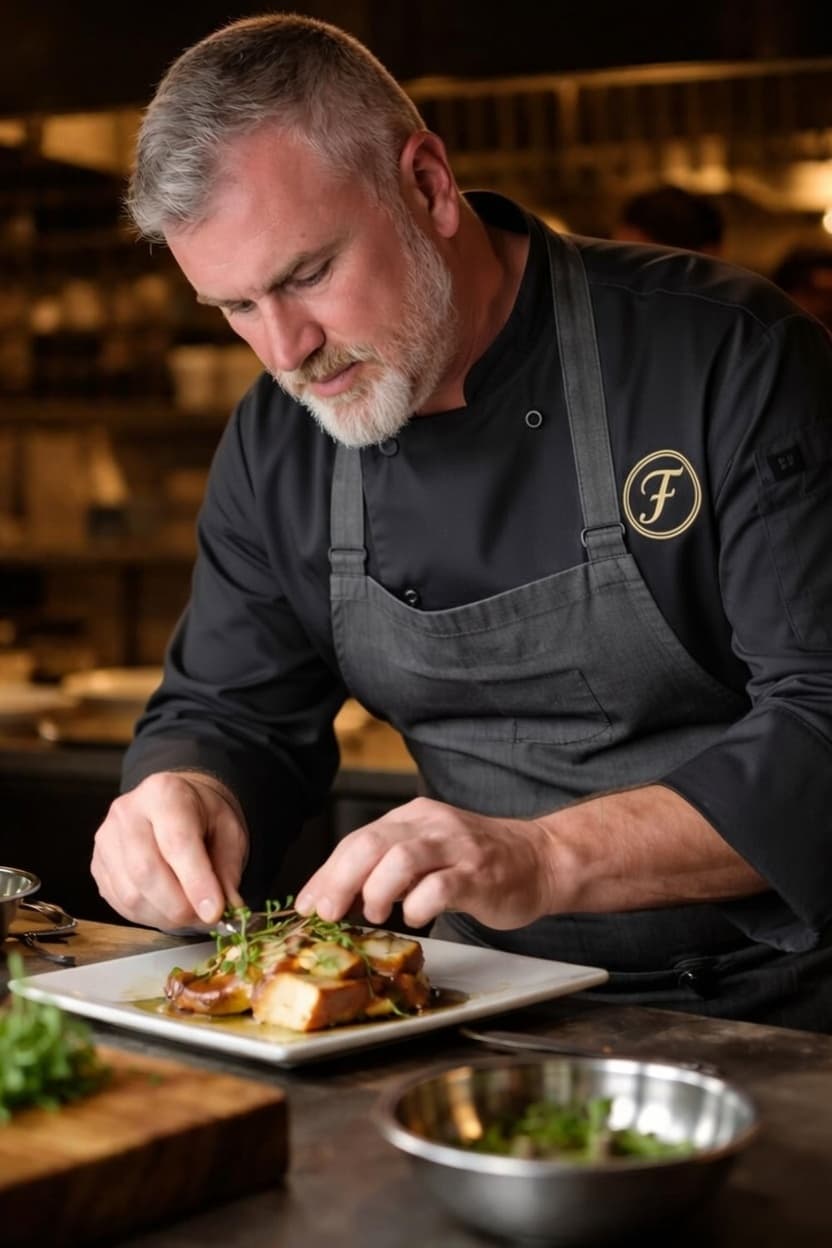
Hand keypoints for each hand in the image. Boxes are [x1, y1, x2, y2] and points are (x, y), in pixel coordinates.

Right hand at [91, 771, 247, 930]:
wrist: (175, 806)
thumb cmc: (203, 818)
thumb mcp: (230, 833)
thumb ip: (227, 870)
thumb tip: (225, 909)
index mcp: (164, 793)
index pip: (177, 842)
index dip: (196, 882)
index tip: (214, 912)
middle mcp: (127, 812)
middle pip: (146, 870)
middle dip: (179, 906)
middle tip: (205, 919)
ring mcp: (106, 839)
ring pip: (130, 893)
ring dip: (165, 915)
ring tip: (190, 913)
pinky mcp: (98, 864)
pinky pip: (119, 903)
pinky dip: (148, 915)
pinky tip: (168, 909)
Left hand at [295, 796, 555, 930]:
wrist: (542, 858)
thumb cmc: (477, 862)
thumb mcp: (427, 852)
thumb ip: (388, 866)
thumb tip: (336, 897)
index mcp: (412, 816)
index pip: (357, 839)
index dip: (327, 873)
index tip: (307, 905)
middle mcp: (432, 824)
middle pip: (371, 844)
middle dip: (339, 881)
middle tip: (326, 913)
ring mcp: (457, 847)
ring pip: (401, 859)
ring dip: (377, 891)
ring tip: (374, 913)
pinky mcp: (479, 874)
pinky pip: (439, 887)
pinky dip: (418, 906)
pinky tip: (414, 917)